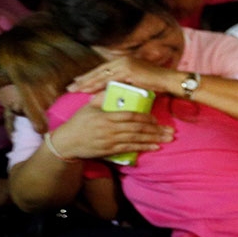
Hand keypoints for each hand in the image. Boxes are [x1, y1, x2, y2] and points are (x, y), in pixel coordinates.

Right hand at [48, 94, 172, 160]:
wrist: (66, 142)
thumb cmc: (78, 122)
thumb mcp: (89, 107)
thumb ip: (102, 97)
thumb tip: (113, 86)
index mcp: (107, 116)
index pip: (131, 116)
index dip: (146, 118)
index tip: (157, 119)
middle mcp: (110, 129)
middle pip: (137, 129)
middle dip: (156, 130)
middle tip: (171, 131)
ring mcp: (110, 141)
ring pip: (136, 140)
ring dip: (154, 139)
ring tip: (168, 139)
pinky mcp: (110, 150)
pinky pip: (130, 149)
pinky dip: (143, 148)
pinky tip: (155, 147)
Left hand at [67, 57, 177, 94]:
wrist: (170, 81)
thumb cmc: (157, 83)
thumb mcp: (137, 81)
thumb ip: (125, 83)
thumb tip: (112, 90)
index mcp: (124, 61)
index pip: (103, 69)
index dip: (90, 76)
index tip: (79, 82)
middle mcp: (123, 60)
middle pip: (99, 71)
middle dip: (84, 79)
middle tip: (71, 87)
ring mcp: (125, 65)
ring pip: (101, 75)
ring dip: (87, 83)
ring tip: (75, 89)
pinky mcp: (128, 71)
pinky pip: (109, 80)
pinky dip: (98, 86)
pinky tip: (88, 91)